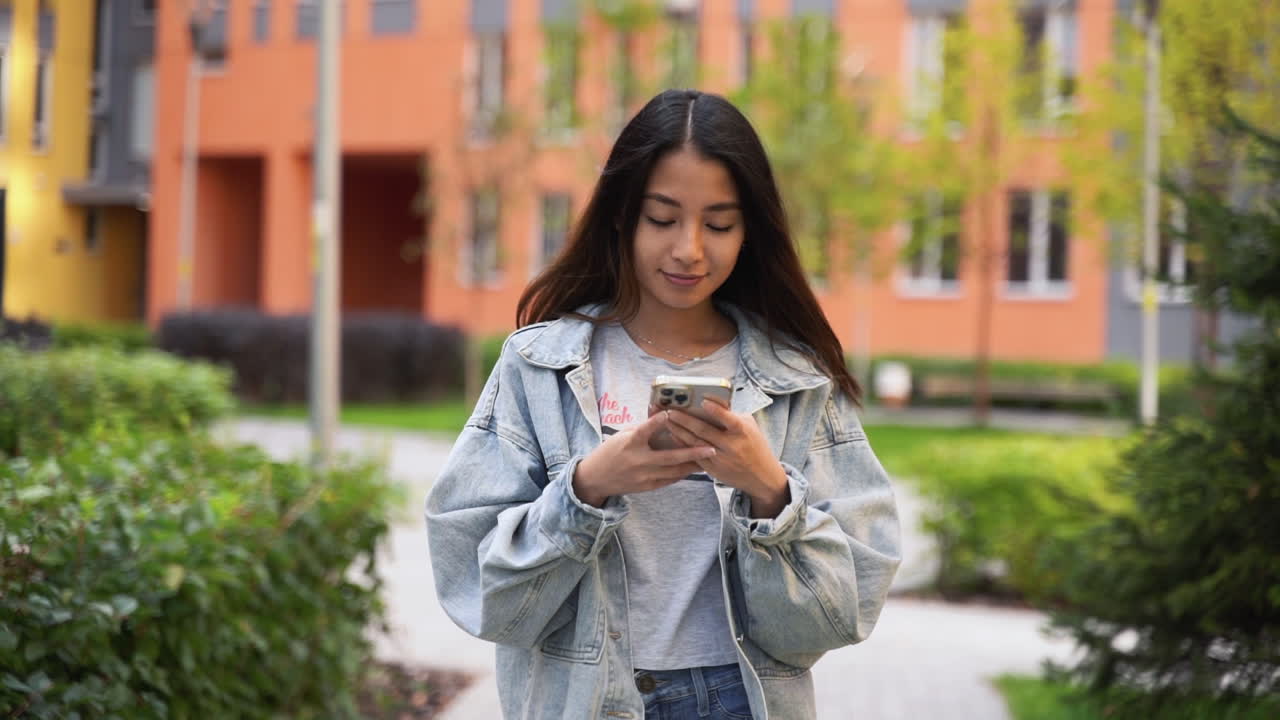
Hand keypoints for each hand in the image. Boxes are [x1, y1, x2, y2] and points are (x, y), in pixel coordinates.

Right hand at [572, 411, 716, 506]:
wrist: (595, 479)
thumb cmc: (610, 452)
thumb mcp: (622, 436)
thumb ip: (643, 428)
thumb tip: (663, 414)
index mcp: (629, 444)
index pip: (644, 431)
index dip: (656, 422)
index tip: (669, 413)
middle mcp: (637, 461)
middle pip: (669, 457)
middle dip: (692, 453)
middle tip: (711, 449)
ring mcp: (643, 476)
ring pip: (673, 472)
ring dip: (692, 465)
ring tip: (709, 459)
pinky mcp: (646, 487)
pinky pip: (669, 480)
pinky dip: (682, 473)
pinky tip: (694, 468)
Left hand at [664, 400, 789, 517]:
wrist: (762, 477)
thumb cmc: (755, 446)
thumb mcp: (750, 427)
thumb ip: (732, 415)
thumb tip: (712, 402)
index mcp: (742, 432)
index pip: (728, 419)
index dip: (716, 410)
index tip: (703, 401)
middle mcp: (731, 445)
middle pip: (704, 430)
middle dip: (684, 419)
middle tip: (669, 409)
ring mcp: (720, 459)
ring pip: (695, 442)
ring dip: (678, 430)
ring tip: (666, 419)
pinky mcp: (712, 469)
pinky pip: (694, 455)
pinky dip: (683, 444)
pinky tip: (673, 435)